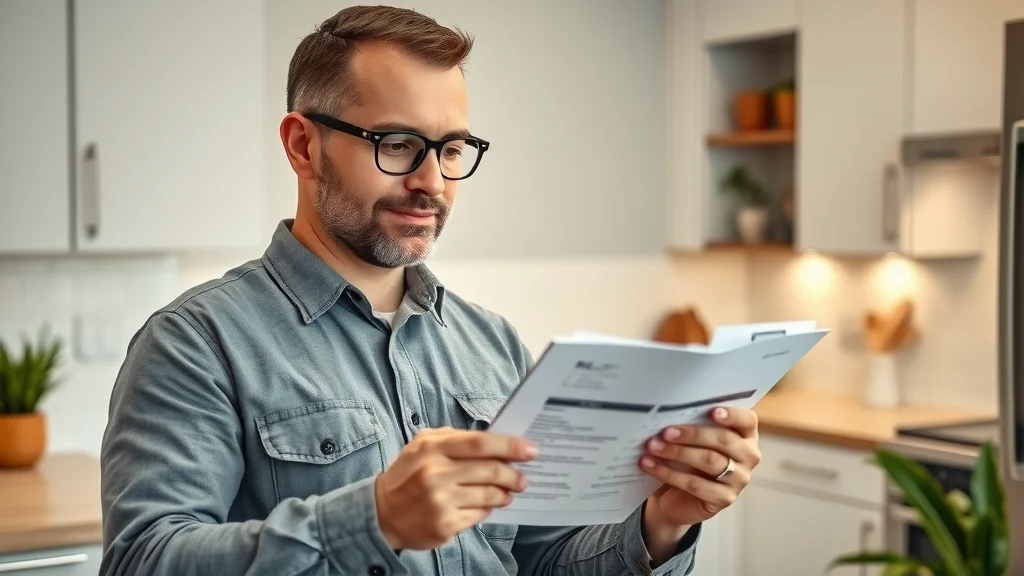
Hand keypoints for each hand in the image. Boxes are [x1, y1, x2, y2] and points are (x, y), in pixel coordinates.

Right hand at [374, 426, 537, 549]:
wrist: (381, 512)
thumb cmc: (408, 473)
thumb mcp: (422, 445)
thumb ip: (455, 438)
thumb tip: (494, 441)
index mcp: (432, 448)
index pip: (479, 443)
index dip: (509, 445)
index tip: (529, 449)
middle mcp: (435, 474)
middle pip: (489, 470)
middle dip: (513, 473)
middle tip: (522, 477)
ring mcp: (440, 501)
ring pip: (489, 495)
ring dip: (504, 493)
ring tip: (508, 491)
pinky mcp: (444, 525)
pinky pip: (479, 514)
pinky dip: (488, 508)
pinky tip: (488, 505)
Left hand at [640, 406, 759, 528]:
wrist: (678, 497)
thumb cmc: (687, 460)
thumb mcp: (693, 440)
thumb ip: (693, 425)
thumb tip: (670, 411)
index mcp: (745, 435)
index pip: (747, 420)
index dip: (731, 415)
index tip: (711, 411)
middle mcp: (748, 456)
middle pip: (724, 440)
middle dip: (692, 434)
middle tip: (665, 431)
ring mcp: (739, 479)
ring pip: (709, 461)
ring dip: (677, 452)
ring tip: (652, 446)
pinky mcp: (725, 499)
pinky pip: (695, 484)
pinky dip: (668, 473)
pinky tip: (650, 465)